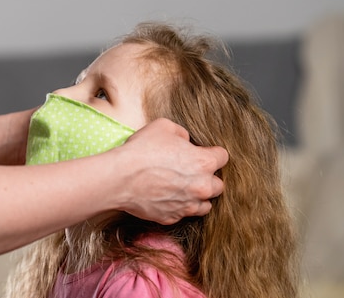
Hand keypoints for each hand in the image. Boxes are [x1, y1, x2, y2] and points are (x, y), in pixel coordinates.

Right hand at [111, 118, 227, 224]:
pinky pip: (183, 214)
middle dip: (208, 177)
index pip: (223, 157)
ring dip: (197, 196)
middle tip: (190, 170)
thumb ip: (182, 133)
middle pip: (218, 185)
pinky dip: (178, 206)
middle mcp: (201, 187)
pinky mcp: (171, 217)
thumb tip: (186, 141)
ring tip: (181, 187)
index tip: (202, 152)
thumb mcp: (164, 127)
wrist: (120, 177)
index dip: (211, 153)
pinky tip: (165, 196)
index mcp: (204, 163)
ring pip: (205, 205)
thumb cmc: (141, 150)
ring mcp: (187, 205)